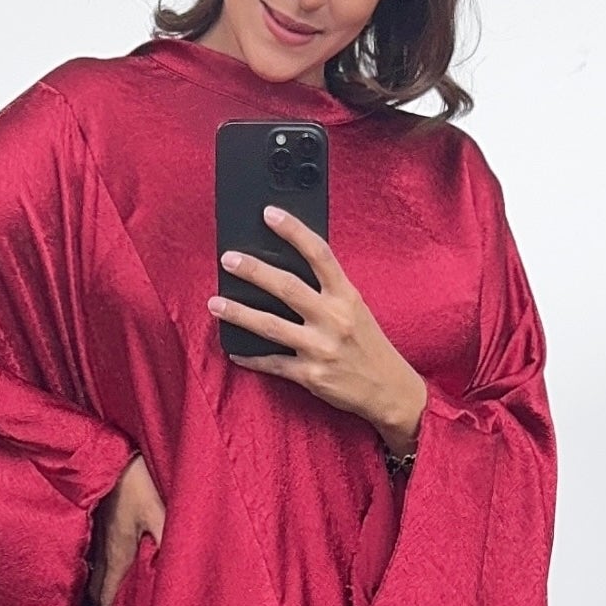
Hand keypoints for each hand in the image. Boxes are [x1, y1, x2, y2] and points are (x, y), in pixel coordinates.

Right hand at [89, 452, 164, 605]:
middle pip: (96, 593)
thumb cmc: (135, 477)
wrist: (108, 449)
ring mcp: (95, 537)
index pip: (109, 599)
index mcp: (117, 553)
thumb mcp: (159, 506)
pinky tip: (96, 579)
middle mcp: (101, 550)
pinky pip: (91, 559)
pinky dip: (92, 575)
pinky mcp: (95, 524)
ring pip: (92, 576)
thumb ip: (171, 536)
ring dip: (94, 598)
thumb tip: (183, 566)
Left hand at [209, 208, 428, 455]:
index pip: (319, 254)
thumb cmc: (368, 345)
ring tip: (215, 303)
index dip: (294, 231)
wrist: (389, 391)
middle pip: (287, 288)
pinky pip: (272, 364)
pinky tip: (234, 351)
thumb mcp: (355, 310)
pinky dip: (250, 357)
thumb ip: (327, 290)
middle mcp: (334, 319)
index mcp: (347, 296)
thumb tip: (286, 267)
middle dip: (254, 271)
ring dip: (239, 314)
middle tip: (228, 259)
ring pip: (270, 326)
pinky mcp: (310, 375)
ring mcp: (321, 348)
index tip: (270, 214)